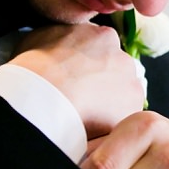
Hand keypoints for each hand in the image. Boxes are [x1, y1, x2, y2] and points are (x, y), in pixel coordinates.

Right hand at [7, 20, 148, 135]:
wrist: (43, 97)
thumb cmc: (37, 68)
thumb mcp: (40, 37)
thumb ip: (59, 37)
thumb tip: (54, 46)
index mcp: (104, 36)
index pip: (102, 49)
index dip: (88, 65)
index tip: (77, 77)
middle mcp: (123, 58)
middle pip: (116, 73)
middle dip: (102, 84)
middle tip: (81, 98)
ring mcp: (131, 87)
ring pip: (122, 98)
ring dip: (108, 106)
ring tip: (84, 118)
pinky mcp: (131, 116)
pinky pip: (121, 122)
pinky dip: (109, 127)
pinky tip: (90, 131)